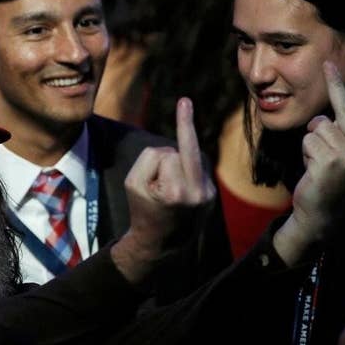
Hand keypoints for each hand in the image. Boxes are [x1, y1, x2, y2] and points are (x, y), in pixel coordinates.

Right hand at [112, 98, 215, 281]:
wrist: (159, 244)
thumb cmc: (142, 210)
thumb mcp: (133, 183)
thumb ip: (151, 158)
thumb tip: (175, 150)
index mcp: (176, 193)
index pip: (166, 154)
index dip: (181, 124)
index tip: (185, 101)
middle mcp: (198, 193)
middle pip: (176, 153)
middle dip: (162, 164)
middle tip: (155, 190)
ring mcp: (208, 194)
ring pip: (186, 158)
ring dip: (174, 168)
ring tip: (168, 194)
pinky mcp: (211, 193)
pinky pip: (194, 167)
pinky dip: (183, 173)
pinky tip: (178, 193)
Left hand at [275, 61, 344, 263]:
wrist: (322, 215)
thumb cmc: (326, 182)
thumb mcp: (339, 155)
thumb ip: (338, 134)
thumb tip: (319, 119)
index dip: (335, 86)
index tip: (327, 64)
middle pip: (327, 119)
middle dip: (316, 134)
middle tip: (321, 161)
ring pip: (315, 129)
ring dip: (309, 147)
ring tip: (318, 167)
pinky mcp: (333, 160)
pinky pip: (308, 140)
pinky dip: (305, 154)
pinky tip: (314, 172)